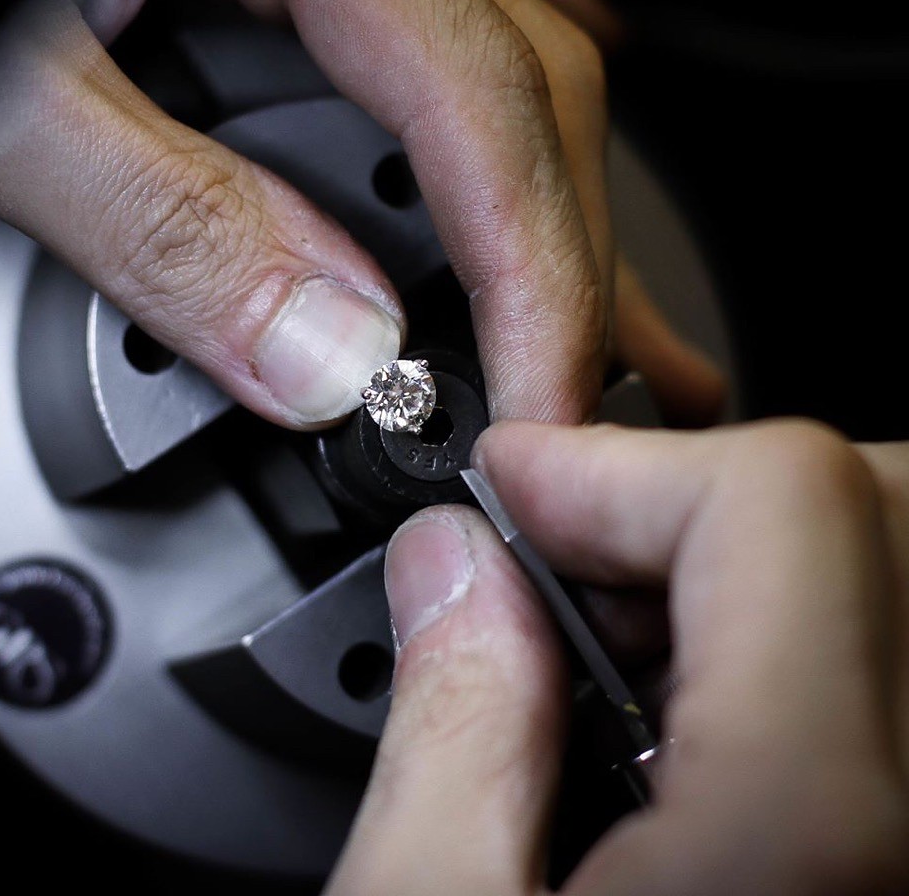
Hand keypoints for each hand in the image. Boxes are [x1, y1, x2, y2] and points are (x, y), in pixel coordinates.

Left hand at [0, 0, 720, 428]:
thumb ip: (160, 222)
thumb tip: (325, 353)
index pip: (481, 100)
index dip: (536, 280)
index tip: (540, 412)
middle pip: (528, 93)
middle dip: (560, 274)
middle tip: (560, 409)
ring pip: (510, 75)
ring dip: (542, 231)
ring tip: (574, 343)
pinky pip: (450, 51)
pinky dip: (486, 160)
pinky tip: (510, 206)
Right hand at [328, 419, 908, 893]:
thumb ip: (446, 723)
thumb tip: (456, 564)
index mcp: (809, 835)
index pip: (785, 500)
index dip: (617, 458)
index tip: (517, 485)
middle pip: (875, 505)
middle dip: (692, 490)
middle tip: (570, 561)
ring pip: (891, 567)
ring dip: (740, 557)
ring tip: (617, 657)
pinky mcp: (903, 850)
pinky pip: (885, 660)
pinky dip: (781, 628)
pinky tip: (684, 721)